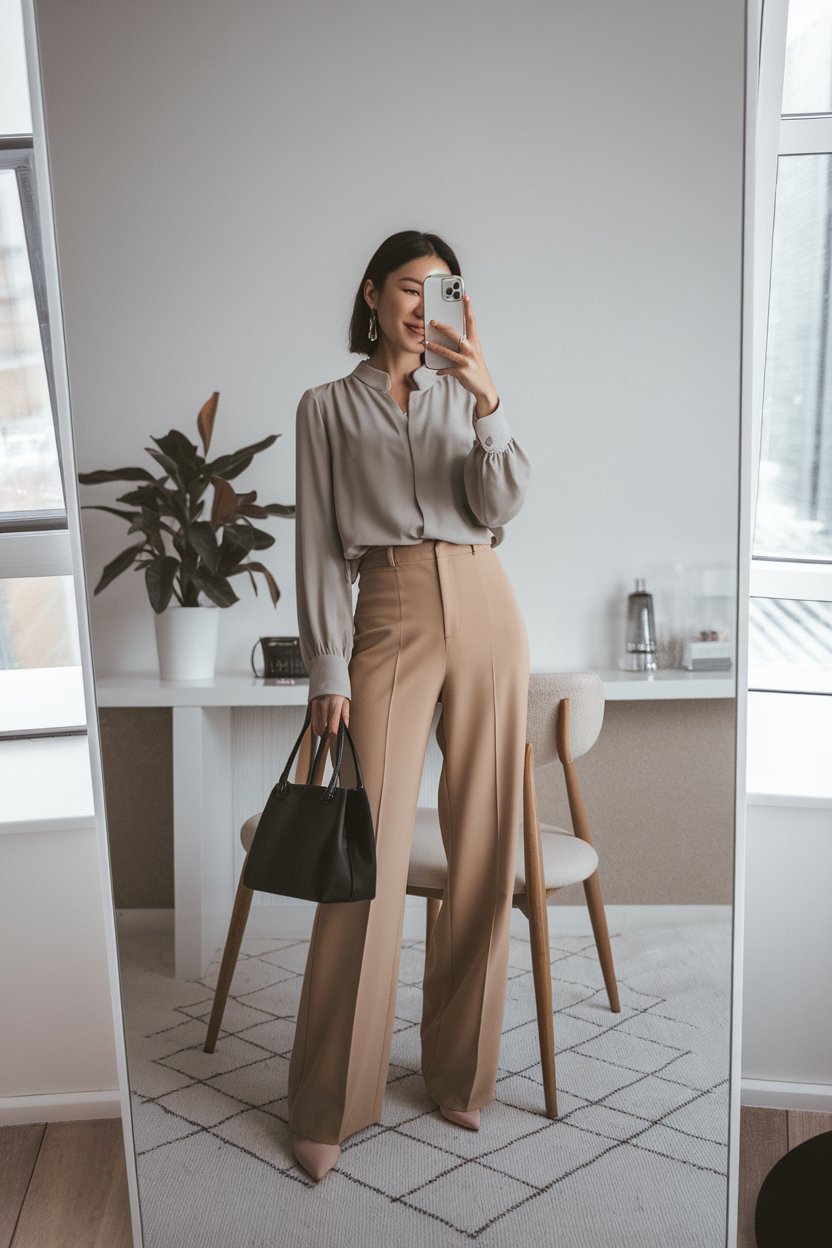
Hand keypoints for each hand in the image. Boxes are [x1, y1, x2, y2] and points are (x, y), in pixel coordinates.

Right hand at [310, 694, 349, 738]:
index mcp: (335, 705)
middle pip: (324, 726)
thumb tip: (346, 725)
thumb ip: (345, 714)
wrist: (328, 677)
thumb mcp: (346, 701)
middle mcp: (325, 705)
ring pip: (317, 724)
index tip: (335, 736)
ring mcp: (318, 705)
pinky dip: (315, 726)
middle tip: (330, 734)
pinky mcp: (312, 704)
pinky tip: (318, 728)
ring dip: (320, 730)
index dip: (334, 733)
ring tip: (324, 732)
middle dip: (327, 733)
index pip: (333, 726)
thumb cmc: (338, 690)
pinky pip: (313, 718)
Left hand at [424, 294, 498, 416]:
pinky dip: (441, 369)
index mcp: (475, 342)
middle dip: (442, 327)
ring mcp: (467, 361)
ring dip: (435, 347)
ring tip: (426, 344)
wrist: (484, 388)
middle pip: (455, 334)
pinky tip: (437, 370)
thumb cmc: (476, 368)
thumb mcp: (472, 354)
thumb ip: (463, 345)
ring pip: (447, 351)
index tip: (465, 296)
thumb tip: (448, 337)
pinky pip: (447, 369)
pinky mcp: (462, 372)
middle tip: (432, 321)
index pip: (471, 322)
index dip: (468, 308)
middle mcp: (471, 350)